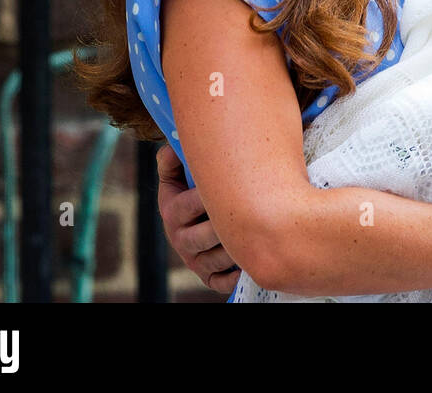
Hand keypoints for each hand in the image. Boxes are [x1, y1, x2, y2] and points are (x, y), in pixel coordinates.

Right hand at [156, 143, 240, 293]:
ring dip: (239, 246)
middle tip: (254, 207)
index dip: (208, 195)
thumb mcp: (176, 175)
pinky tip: (251, 260)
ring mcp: (195, 261)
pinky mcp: (208, 277)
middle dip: (228, 223)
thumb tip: (171, 148)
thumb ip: (172, 161)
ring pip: (218, 258)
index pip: (187, 205)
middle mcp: (180, 240)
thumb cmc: (191, 192)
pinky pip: (222, 282)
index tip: (233, 182)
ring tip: (260, 229)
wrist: (193, 223)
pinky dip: (236, 274)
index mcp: (172, 212)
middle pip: (205, 235)